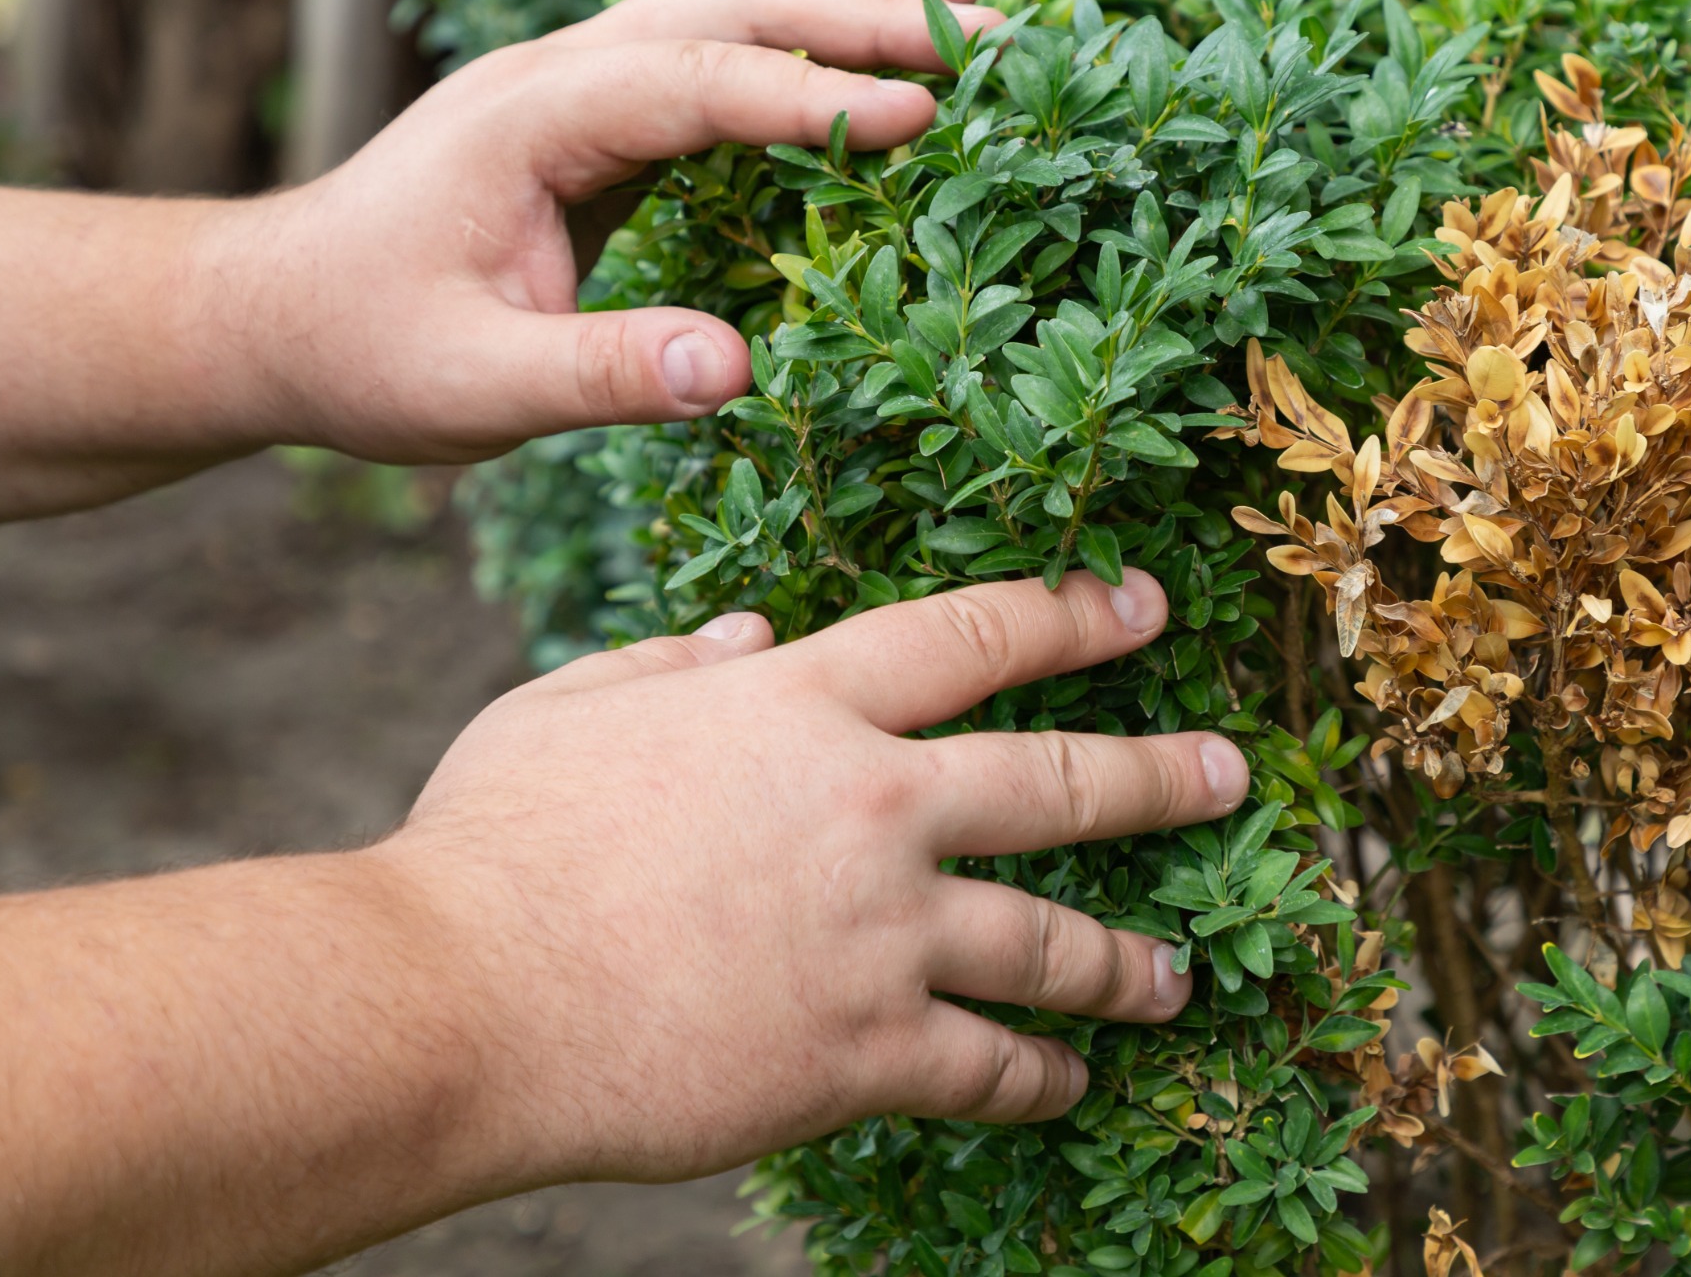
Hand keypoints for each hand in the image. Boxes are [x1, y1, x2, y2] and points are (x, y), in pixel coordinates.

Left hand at [222, 0, 1000, 462]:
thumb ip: (603, 375)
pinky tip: (874, 52)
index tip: (921, 113)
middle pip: (726, 4)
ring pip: (726, 7)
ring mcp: (575, 80)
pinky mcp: (596, 112)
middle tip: (988, 29)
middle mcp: (556, 72)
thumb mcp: (474, 388)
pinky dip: (804, 42)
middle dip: (859, 9)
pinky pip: (716, 54)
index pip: (692, 82)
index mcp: (527, 119)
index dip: (810, 95)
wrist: (268, 313)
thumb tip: (740, 364)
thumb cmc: (361, 352)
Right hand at [380, 569, 1246, 1183]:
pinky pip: (989, 1067)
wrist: (457, 1000)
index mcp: (803, 705)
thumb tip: (750, 632)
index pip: (976, 635)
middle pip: (1058, 779)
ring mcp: (879, 932)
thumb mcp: (571, 705)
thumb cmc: (492, 844)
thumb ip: (674, 663)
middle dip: (1163, 775)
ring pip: (1053, 940)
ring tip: (1185, 975)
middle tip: (1233, 776)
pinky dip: (1041, 1078)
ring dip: (1132, 960)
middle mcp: (871, 805)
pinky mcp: (863, 1051)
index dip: (1074, 613)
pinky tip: (1073, 1085)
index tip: (1145, 605)